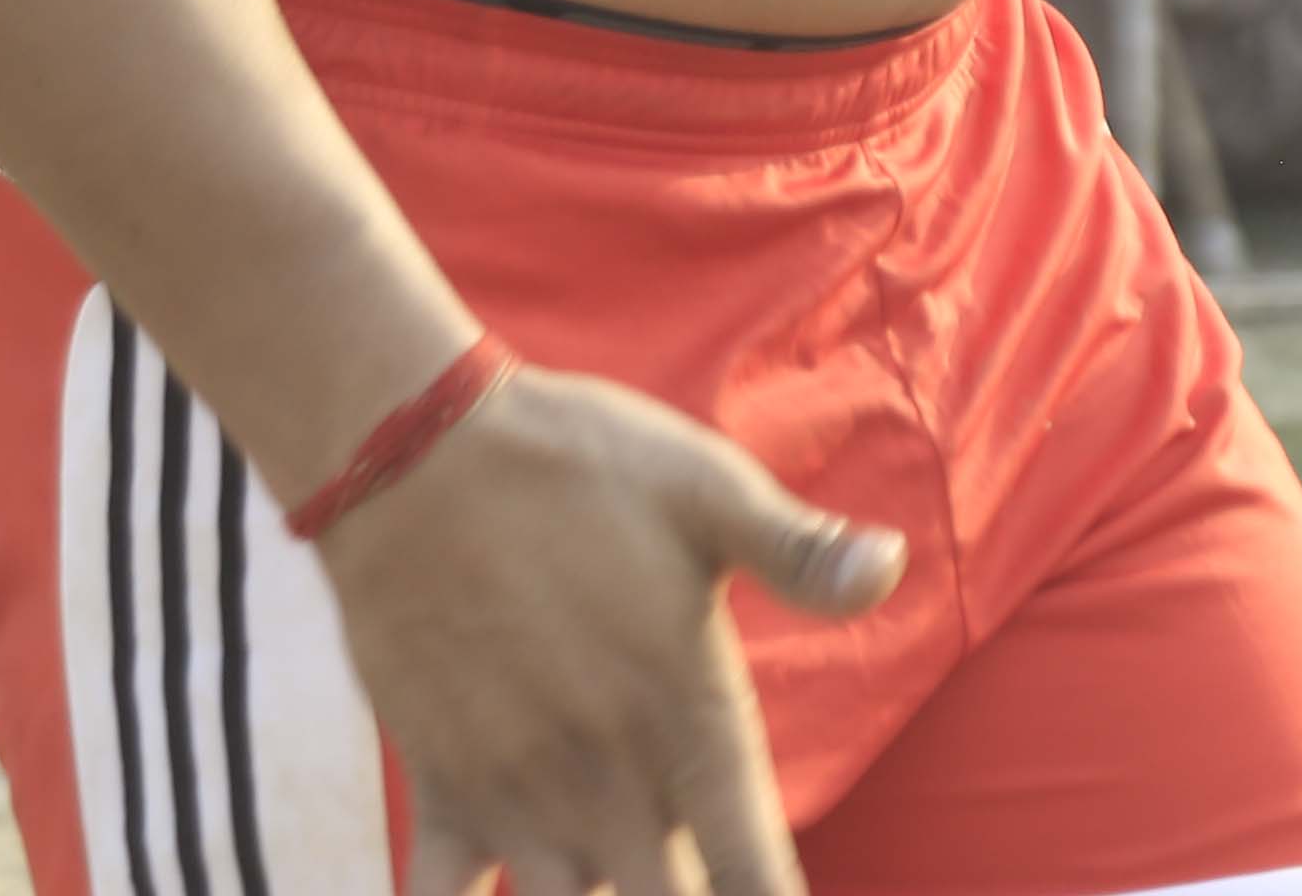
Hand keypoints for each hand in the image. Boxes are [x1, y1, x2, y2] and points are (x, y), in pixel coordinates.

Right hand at [314, 361, 901, 895]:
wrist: (409, 450)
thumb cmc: (570, 463)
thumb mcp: (704, 489)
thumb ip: (800, 551)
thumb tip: (891, 564)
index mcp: (689, 718)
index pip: (755, 878)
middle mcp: (610, 783)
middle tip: (694, 879)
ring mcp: (518, 797)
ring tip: (620, 882)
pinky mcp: (443, 790)